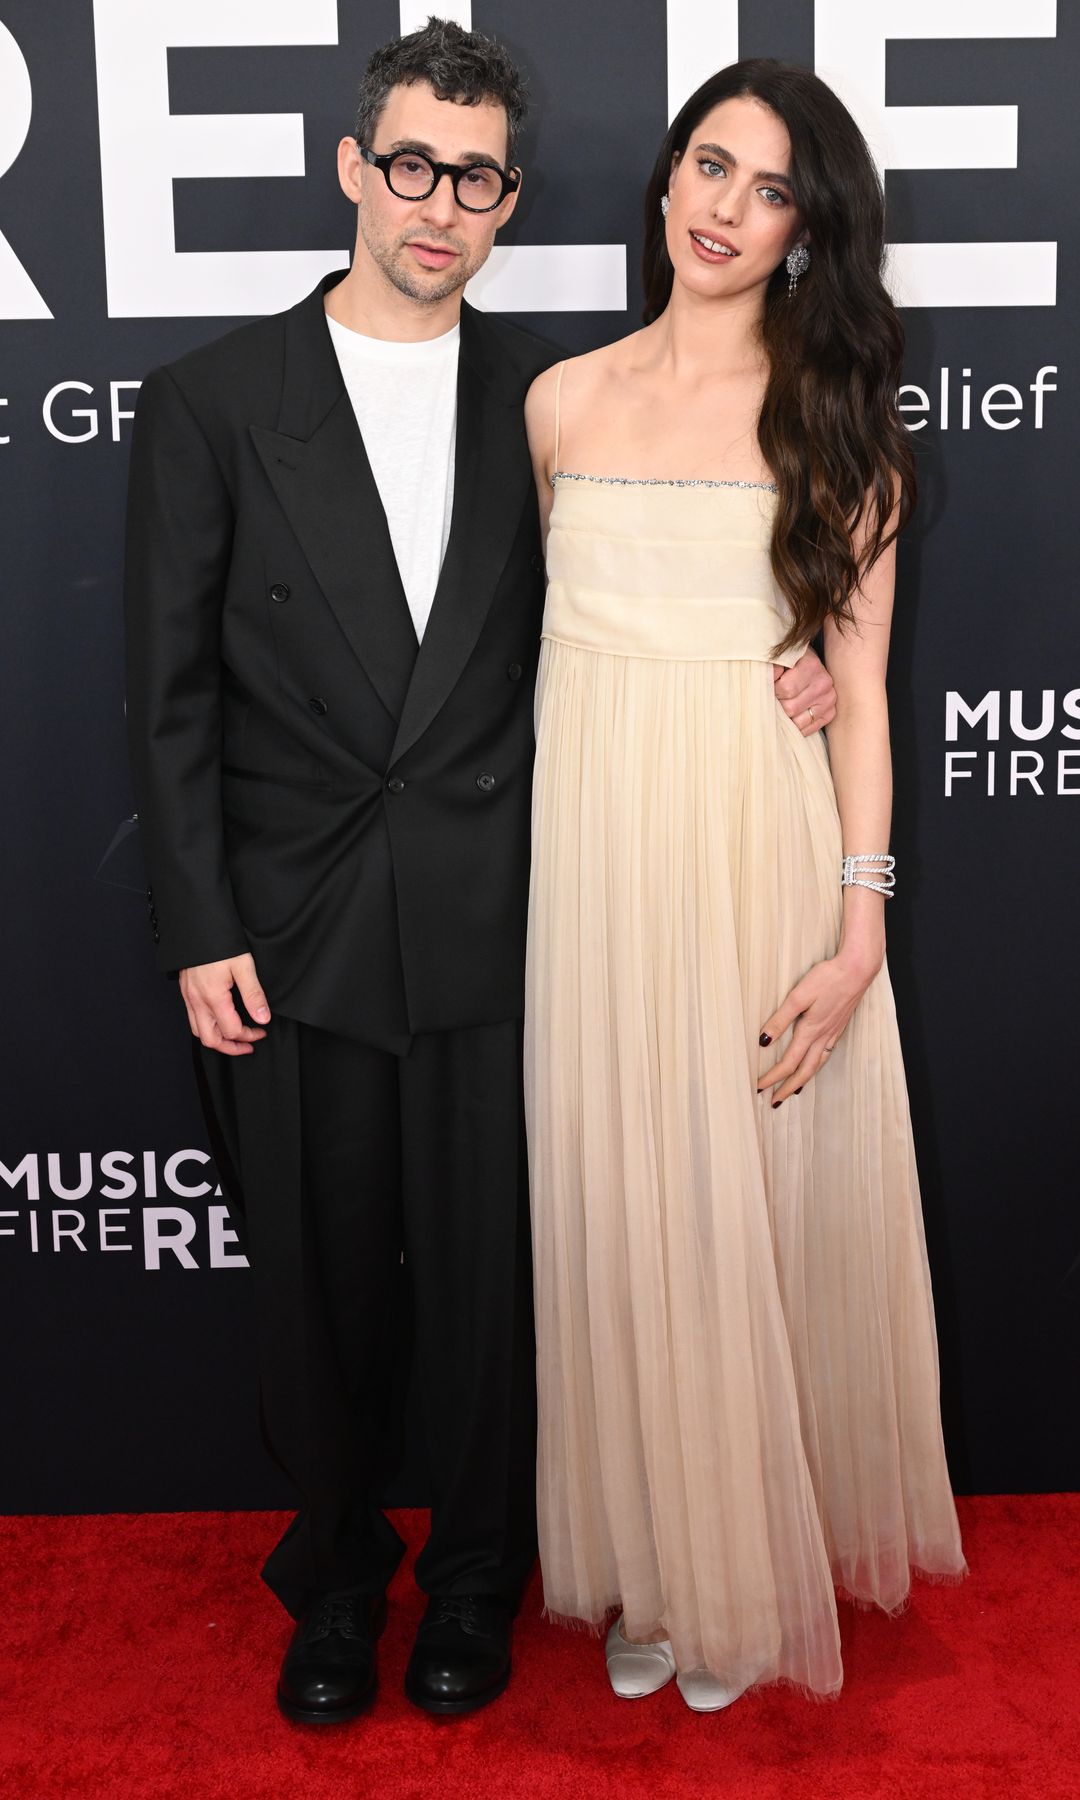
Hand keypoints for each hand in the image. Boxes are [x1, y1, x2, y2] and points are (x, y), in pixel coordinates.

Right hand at [180, 953, 270, 1056]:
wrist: (197, 924)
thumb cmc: (220, 943)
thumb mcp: (243, 966)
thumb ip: (253, 995)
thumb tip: (263, 1019)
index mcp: (213, 997)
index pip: (231, 1030)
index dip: (249, 1035)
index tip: (262, 1029)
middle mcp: (197, 1001)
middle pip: (210, 1039)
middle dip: (230, 1047)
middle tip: (248, 1045)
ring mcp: (189, 997)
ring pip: (198, 1031)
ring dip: (217, 1038)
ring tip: (235, 1037)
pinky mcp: (186, 991)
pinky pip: (193, 1018)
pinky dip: (207, 1026)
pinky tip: (220, 1019)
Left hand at [757, 949, 878, 1103]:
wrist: (858, 969)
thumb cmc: (828, 978)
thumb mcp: (798, 996)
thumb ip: (781, 1019)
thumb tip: (763, 1041)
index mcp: (811, 1031)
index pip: (788, 1062)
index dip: (773, 1077)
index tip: (759, 1088)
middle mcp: (824, 1036)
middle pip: (805, 1071)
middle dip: (788, 1088)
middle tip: (776, 1101)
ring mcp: (834, 1032)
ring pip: (817, 1064)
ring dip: (804, 1079)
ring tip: (794, 1089)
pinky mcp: (840, 1026)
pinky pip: (826, 1054)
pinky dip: (817, 1065)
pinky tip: (814, 1062)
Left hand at [773, 645, 835, 735]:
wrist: (808, 663)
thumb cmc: (790, 661)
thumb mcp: (780, 657)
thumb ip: (772, 666)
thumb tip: (770, 676)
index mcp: (811, 666)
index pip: (786, 689)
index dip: (773, 690)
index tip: (770, 686)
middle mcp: (823, 683)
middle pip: (791, 708)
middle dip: (778, 705)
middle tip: (775, 698)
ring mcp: (829, 699)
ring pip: (798, 722)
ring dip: (787, 717)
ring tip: (783, 706)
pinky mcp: (830, 712)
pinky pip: (808, 729)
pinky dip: (796, 727)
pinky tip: (792, 716)